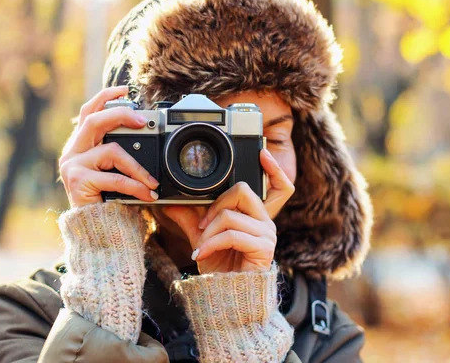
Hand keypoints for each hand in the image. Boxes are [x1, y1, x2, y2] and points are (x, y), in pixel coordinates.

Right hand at [58, 86, 159, 207]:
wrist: (97, 233)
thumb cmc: (109, 202)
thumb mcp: (115, 172)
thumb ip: (121, 154)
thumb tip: (145, 134)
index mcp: (80, 146)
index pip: (88, 112)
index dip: (105, 97)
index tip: (125, 89)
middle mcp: (72, 152)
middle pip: (94, 121)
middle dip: (121, 115)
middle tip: (143, 121)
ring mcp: (72, 166)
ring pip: (111, 150)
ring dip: (138, 166)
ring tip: (152, 182)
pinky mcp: (78, 181)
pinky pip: (115, 177)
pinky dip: (136, 185)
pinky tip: (148, 194)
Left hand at [163, 149, 294, 272]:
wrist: (225, 296)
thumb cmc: (220, 268)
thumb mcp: (202, 237)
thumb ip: (191, 217)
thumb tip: (170, 202)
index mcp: (256, 216)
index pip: (279, 187)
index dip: (275, 169)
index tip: (264, 152)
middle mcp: (266, 222)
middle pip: (245, 191)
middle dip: (216, 205)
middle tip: (202, 224)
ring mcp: (267, 235)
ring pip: (231, 214)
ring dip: (209, 231)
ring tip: (201, 246)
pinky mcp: (263, 248)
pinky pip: (231, 234)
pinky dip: (211, 243)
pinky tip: (202, 254)